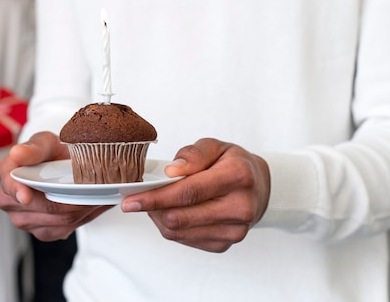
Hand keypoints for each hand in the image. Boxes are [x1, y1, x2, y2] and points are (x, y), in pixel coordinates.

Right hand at [0, 131, 111, 240]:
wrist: (60, 166)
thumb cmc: (50, 153)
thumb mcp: (45, 142)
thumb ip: (33, 149)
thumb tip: (18, 153)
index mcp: (6, 173)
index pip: (9, 184)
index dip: (18, 191)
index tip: (26, 197)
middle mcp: (9, 200)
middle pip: (41, 206)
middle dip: (68, 198)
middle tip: (90, 187)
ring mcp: (23, 219)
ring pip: (57, 220)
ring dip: (80, 209)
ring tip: (94, 194)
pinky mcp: (40, 231)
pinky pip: (63, 229)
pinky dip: (81, 218)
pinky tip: (88, 205)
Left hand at [121, 138, 269, 252]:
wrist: (259, 187)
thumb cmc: (232, 164)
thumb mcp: (215, 146)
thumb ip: (192, 155)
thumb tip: (172, 171)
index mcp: (238, 176)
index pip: (189, 192)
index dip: (156, 197)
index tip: (130, 200)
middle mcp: (240, 207)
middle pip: (181, 216)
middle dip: (152, 208)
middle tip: (135, 200)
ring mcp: (234, 230)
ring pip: (179, 231)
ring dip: (159, 218)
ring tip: (155, 203)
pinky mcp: (225, 244)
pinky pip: (185, 240)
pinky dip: (172, 226)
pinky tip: (172, 212)